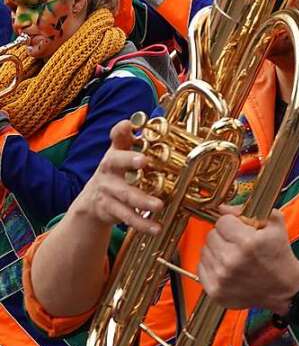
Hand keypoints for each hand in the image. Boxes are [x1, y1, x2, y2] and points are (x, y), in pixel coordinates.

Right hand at [69, 120, 162, 234]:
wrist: (91, 204)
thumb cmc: (114, 174)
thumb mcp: (119, 154)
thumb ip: (128, 138)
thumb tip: (140, 117)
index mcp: (114, 154)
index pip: (115, 139)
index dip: (120, 131)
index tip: (129, 124)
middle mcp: (108, 170)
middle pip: (116, 164)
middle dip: (129, 161)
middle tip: (144, 161)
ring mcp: (107, 191)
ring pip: (124, 195)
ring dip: (142, 200)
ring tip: (159, 205)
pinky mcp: (109, 210)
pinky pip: (126, 217)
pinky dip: (142, 223)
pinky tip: (156, 228)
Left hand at [198, 206, 298, 314]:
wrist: (284, 288)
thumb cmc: (279, 256)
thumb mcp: (275, 226)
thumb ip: (252, 210)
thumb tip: (224, 207)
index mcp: (248, 242)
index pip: (222, 221)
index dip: (232, 222)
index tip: (240, 229)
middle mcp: (232, 261)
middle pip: (211, 235)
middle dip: (224, 236)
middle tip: (238, 242)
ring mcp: (221, 278)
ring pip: (205, 250)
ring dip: (217, 250)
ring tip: (234, 256)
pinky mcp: (215, 291)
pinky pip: (201, 268)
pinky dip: (212, 265)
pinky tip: (226, 267)